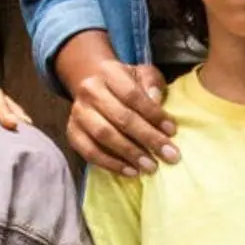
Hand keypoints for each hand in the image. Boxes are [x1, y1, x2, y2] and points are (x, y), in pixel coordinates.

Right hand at [62, 55, 176, 176]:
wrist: (94, 85)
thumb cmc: (126, 83)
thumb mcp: (143, 74)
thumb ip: (152, 83)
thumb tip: (156, 100)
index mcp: (109, 72)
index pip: (132, 94)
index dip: (153, 114)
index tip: (172, 131)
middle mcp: (89, 90)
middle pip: (120, 117)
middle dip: (147, 138)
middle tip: (169, 155)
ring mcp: (78, 112)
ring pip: (104, 135)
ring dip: (130, 153)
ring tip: (151, 167)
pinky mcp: (72, 132)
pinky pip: (89, 152)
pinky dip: (110, 164)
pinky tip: (130, 171)